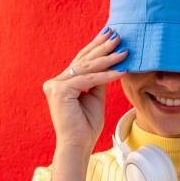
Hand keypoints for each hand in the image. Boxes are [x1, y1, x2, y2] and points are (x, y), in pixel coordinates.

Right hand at [42, 27, 127, 153]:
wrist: (78, 145)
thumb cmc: (86, 125)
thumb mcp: (95, 97)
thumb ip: (98, 80)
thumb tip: (110, 63)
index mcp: (61, 83)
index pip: (81, 61)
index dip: (96, 48)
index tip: (110, 35)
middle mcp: (55, 82)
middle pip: (83, 60)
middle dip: (102, 47)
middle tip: (117, 35)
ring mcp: (55, 86)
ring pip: (86, 68)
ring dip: (108, 58)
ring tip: (124, 51)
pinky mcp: (60, 91)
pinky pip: (89, 80)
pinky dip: (106, 75)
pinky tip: (121, 70)